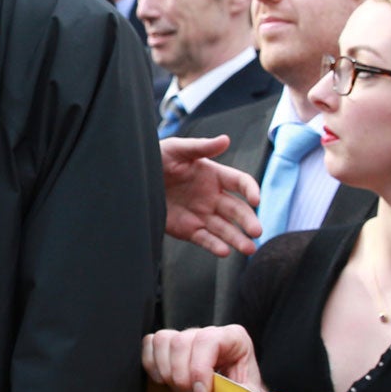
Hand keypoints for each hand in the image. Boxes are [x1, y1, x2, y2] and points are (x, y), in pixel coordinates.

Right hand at [140, 325, 263, 391]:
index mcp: (233, 338)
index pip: (209, 340)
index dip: (200, 368)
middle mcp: (209, 332)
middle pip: (181, 342)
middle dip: (182, 376)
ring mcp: (187, 336)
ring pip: (163, 340)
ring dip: (166, 371)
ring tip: (180, 390)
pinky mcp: (170, 344)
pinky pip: (150, 343)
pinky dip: (152, 364)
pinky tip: (165, 381)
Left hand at [160, 135, 262, 256]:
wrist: (133, 180)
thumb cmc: (155, 159)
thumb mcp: (176, 149)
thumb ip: (201, 146)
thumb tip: (225, 139)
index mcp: (214, 175)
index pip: (240, 183)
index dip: (250, 190)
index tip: (255, 200)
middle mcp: (212, 197)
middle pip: (237, 210)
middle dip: (248, 221)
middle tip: (257, 231)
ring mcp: (202, 214)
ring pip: (225, 229)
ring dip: (238, 239)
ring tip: (249, 249)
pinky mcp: (188, 229)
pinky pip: (205, 239)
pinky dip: (215, 246)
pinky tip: (225, 252)